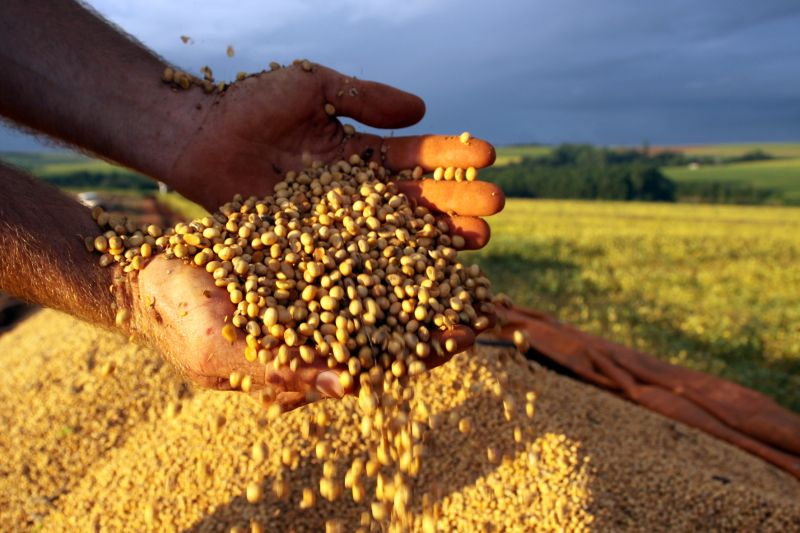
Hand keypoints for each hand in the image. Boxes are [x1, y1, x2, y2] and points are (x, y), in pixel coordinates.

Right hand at [129, 255, 479, 410]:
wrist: (148, 269)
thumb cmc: (177, 319)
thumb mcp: (222, 352)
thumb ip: (284, 371)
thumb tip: (351, 387)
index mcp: (315, 358)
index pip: (382, 362)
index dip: (423, 351)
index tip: (463, 335)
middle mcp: (328, 320)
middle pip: (397, 317)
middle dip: (439, 304)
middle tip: (484, 289)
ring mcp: (323, 278)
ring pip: (386, 270)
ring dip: (427, 257)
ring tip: (471, 233)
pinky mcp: (313, 240)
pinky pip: (360, 230)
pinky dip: (391, 220)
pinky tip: (421, 200)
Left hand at [166, 63, 502, 246]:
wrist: (198, 139)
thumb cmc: (250, 105)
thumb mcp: (312, 88)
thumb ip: (363, 96)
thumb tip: (423, 109)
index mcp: (359, 151)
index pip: (414, 156)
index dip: (450, 155)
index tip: (487, 155)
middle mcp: (355, 191)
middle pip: (416, 199)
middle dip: (457, 200)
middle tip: (497, 205)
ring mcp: (336, 223)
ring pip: (396, 233)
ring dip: (437, 236)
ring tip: (479, 240)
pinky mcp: (313, 248)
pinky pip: (357, 258)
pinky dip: (388, 268)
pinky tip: (421, 274)